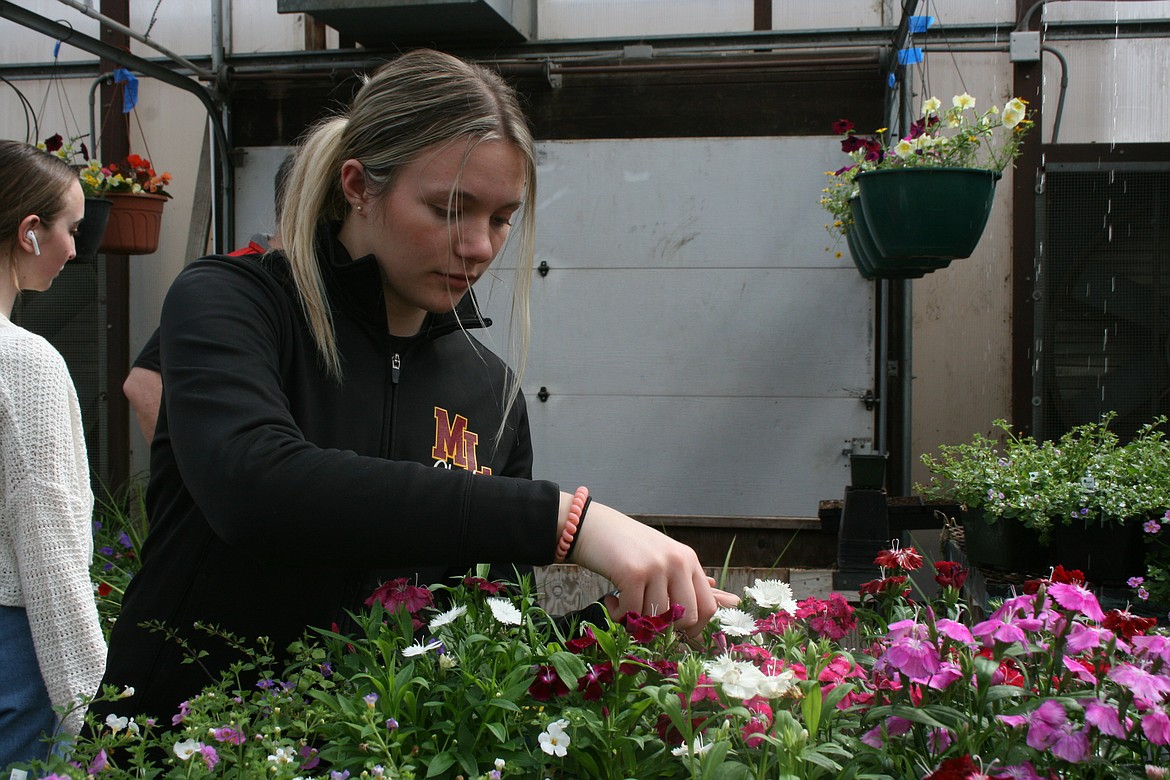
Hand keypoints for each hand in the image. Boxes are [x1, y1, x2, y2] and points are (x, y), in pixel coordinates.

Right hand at [567, 497, 735, 635]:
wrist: (591, 525)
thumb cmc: (626, 546)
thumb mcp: (661, 558)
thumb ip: (687, 581)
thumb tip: (727, 601)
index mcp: (688, 560)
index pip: (708, 606)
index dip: (695, 628)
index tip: (676, 634)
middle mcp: (677, 562)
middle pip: (687, 617)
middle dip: (666, 630)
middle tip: (647, 624)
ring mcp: (656, 566)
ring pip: (657, 618)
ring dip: (637, 621)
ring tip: (623, 606)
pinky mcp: (633, 573)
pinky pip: (633, 613)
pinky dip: (619, 615)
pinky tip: (611, 600)